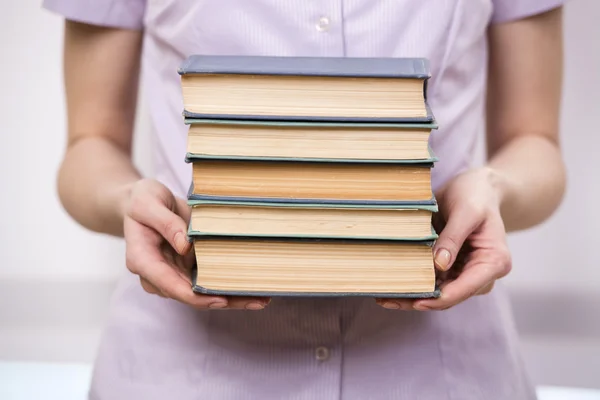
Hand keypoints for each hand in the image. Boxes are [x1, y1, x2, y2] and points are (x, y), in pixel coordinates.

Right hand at [123, 179, 269, 309]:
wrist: (141, 203)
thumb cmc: (142, 201)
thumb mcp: (147, 203)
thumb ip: (165, 223)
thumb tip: (185, 246)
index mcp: (142, 260)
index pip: (170, 285)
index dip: (196, 297)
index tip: (220, 300)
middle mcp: (157, 275)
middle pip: (191, 296)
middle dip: (223, 301)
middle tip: (257, 301)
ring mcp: (172, 274)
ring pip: (202, 294)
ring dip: (231, 298)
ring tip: (262, 299)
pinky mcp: (185, 270)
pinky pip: (206, 282)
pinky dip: (227, 286)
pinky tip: (251, 288)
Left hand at [376, 167, 511, 310]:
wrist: (478, 187)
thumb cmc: (476, 195)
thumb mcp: (466, 211)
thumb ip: (453, 238)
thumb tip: (439, 265)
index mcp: (495, 262)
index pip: (466, 288)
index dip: (440, 299)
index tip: (416, 301)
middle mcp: (483, 274)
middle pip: (449, 296)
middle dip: (420, 300)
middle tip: (387, 300)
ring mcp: (467, 273)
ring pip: (438, 293)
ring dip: (413, 295)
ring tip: (382, 296)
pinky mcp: (453, 268)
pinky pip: (433, 281)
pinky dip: (415, 283)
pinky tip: (391, 284)